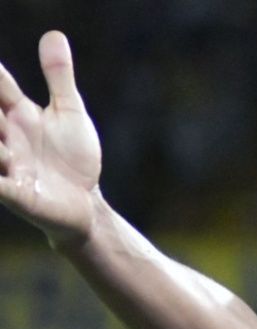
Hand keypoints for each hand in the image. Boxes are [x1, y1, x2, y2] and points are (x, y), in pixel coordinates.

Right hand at [0, 31, 100, 245]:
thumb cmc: (74, 158)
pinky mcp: (17, 192)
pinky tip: (0, 167)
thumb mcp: (70, 113)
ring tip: (0, 142)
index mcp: (17, 112)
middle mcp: (6, 136)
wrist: (86, 204)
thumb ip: (58, 77)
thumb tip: (54, 34)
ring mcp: (9, 164)